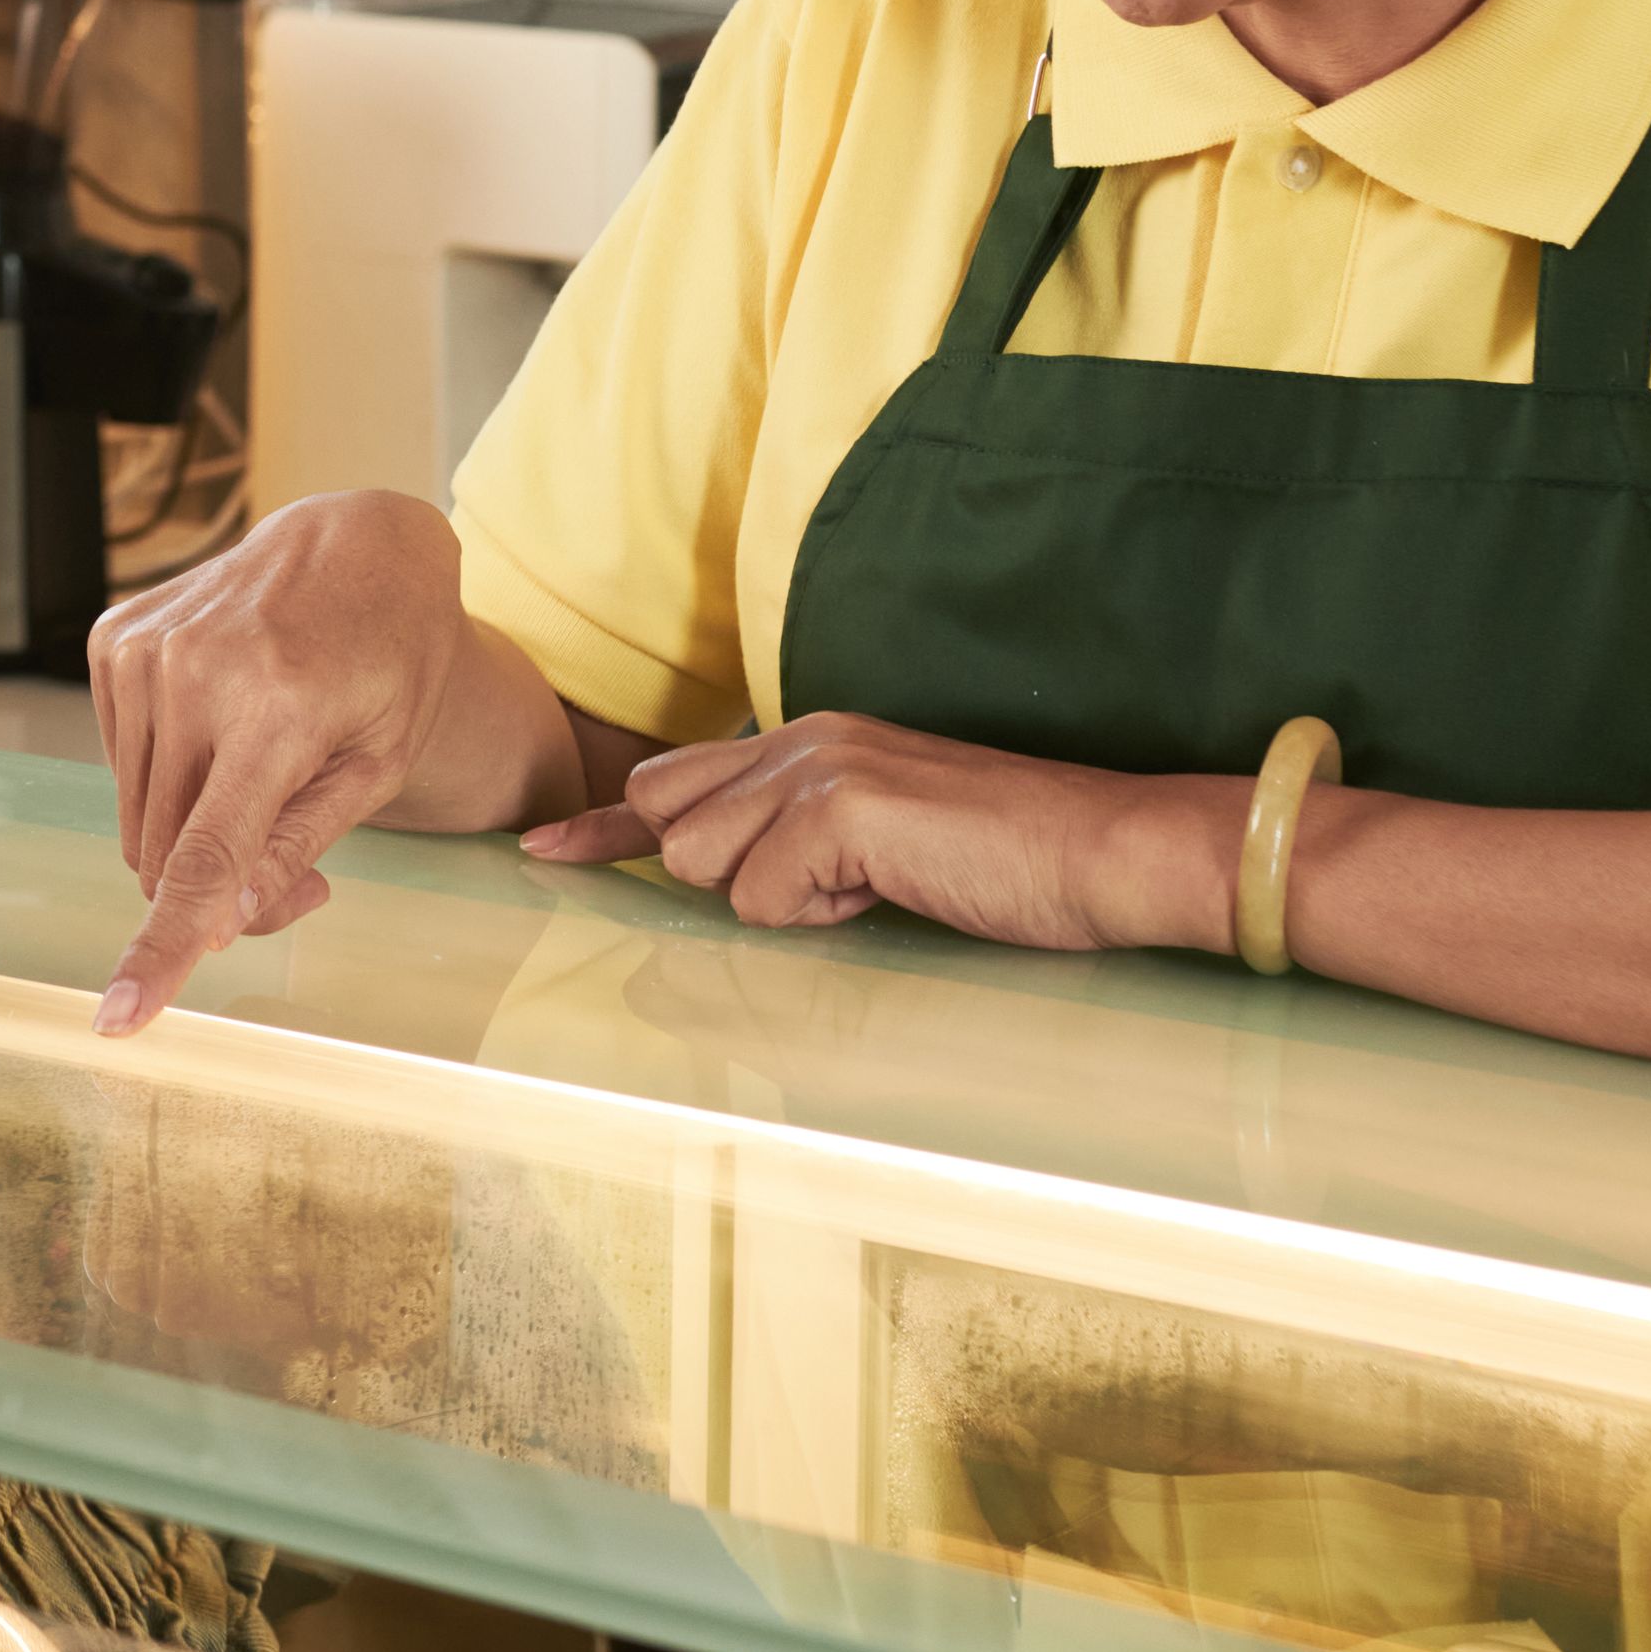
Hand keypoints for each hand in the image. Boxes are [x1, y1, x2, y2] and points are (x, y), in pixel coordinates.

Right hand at [81, 492, 560, 1035]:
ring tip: (268, 787)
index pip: (202, 858)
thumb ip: (297, 842)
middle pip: (161, 854)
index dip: (162, 949)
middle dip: (213, 892)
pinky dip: (169, 774)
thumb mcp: (379, 762)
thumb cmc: (390, 660)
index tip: (118, 1018)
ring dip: (191, 835)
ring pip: (135, 817)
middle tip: (296, 876)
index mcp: (276, 706)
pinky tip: (226, 729)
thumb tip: (220, 922)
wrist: (356, 541)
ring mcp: (144, 649)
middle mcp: (194, 671)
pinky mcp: (114, 639)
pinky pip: (122, 762)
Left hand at [517, 712, 1203, 956]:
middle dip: (716, 872)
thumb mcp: (883, 844)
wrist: (1105, 852)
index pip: (672, 777)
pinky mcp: (843, 808)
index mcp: (810, 739)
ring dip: (779, 901)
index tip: (545, 851)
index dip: (605, 826)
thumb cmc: (1008, 861)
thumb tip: (733, 884)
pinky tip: (888, 892)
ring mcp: (820, 765)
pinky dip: (818, 915)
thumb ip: (802, 843)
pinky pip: (762, 897)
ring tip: (873, 887)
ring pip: (705, 863)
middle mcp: (804, 736)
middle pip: (666, 816)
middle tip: (820, 889)